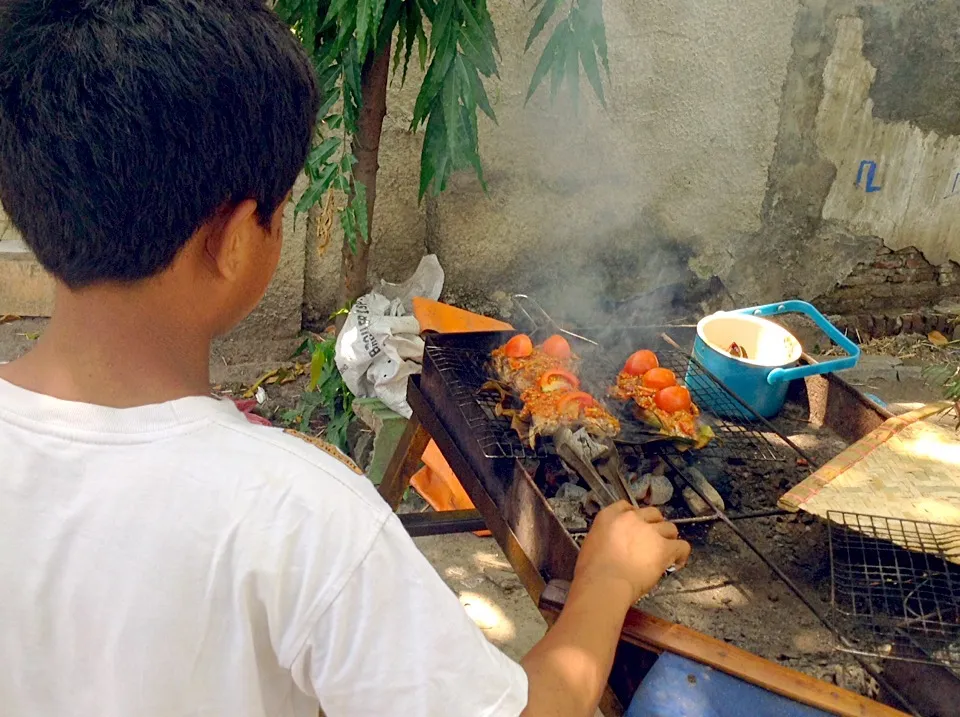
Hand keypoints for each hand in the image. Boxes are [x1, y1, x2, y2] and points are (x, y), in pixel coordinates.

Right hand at [574, 502, 690, 603]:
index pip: (627, 506)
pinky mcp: (664, 547)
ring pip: (670, 527)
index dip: (636, 517)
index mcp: (609, 516)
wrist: (604, 584)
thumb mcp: (591, 544)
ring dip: (668, 538)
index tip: (637, 526)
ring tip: (666, 551)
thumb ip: (606, 536)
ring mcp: (650, 531)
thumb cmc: (593, 572)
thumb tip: (613, 545)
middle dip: (654, 525)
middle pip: (652, 513)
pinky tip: (677, 562)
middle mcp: (631, 518)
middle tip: (653, 540)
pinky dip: (681, 554)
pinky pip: (682, 545)